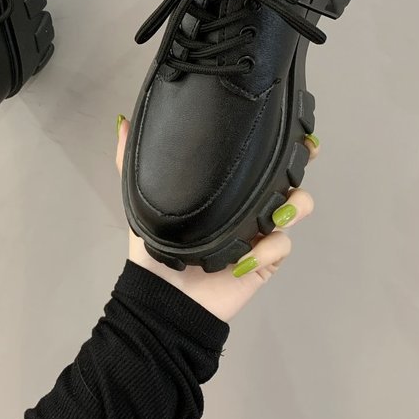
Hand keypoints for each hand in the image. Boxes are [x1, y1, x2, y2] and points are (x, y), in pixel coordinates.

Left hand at [116, 116, 316, 322]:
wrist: (163, 296)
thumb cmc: (154, 245)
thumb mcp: (140, 197)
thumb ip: (130, 160)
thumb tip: (121, 122)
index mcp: (224, 185)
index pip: (255, 156)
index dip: (276, 140)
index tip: (288, 127)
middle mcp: (246, 202)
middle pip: (285, 175)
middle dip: (297, 166)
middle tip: (297, 160)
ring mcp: (259, 230)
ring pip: (295, 207)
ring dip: (291, 205)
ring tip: (272, 213)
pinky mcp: (266, 259)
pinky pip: (281, 245)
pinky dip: (267, 248)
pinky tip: (245, 255)